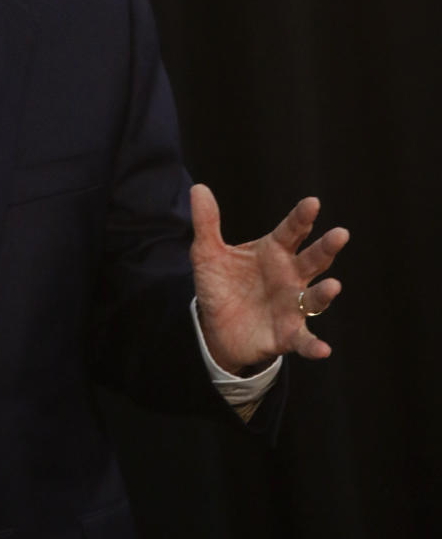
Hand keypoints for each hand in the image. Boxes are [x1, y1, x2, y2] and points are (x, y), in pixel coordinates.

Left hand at [190, 184, 348, 373]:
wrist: (214, 327)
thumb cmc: (221, 285)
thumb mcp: (207, 254)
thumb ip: (206, 223)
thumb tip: (197, 188)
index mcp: (275, 251)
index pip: (292, 230)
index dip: (302, 217)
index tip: (312, 203)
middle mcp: (291, 276)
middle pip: (313, 259)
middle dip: (326, 247)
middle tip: (340, 234)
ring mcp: (292, 305)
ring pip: (314, 297)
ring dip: (324, 293)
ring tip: (333, 286)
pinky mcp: (288, 334)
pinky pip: (304, 340)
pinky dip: (313, 346)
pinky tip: (322, 350)